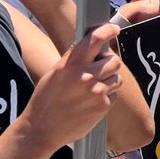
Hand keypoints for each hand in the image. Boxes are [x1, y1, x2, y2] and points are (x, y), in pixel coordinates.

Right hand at [22, 23, 123, 150]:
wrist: (42, 129)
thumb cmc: (46, 99)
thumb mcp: (56, 73)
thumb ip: (75, 58)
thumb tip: (94, 44)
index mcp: (71, 64)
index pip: (95, 39)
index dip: (108, 31)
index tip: (114, 29)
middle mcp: (86, 76)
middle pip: (115, 60)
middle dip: (110, 63)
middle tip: (100, 68)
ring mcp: (96, 92)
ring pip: (117, 78)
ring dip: (109, 80)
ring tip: (92, 88)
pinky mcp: (103, 106)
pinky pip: (114, 94)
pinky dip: (107, 96)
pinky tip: (91, 102)